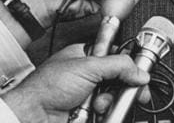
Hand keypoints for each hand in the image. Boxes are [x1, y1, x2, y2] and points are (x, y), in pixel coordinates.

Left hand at [2, 44, 148, 122]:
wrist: (32, 116)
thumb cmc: (46, 88)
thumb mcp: (87, 67)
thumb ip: (117, 65)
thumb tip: (139, 71)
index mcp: (85, 57)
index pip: (116, 56)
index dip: (129, 65)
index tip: (141, 73)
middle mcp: (87, 75)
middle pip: (118, 80)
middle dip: (120, 88)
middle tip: (128, 91)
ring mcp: (87, 96)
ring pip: (113, 99)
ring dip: (108, 103)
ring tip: (96, 105)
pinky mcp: (87, 113)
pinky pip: (106, 114)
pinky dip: (104, 115)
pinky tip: (94, 113)